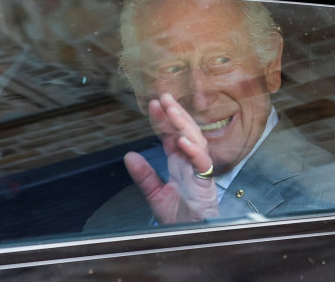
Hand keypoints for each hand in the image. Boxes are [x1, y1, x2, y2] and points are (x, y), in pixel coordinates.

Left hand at [124, 93, 218, 223]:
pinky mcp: (205, 182)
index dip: (163, 120)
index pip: (171, 135)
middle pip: (185, 132)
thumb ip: (144, 175)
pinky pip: (202, 162)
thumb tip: (129, 155)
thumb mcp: (155, 194)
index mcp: (178, 163)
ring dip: (184, 125)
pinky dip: (193, 150)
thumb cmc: (178, 216)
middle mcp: (189, 162)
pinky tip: (183, 141)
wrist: (189, 236)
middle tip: (164, 97)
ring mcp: (199, 170)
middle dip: (175, 114)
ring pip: (196, 140)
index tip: (153, 104)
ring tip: (172, 111)